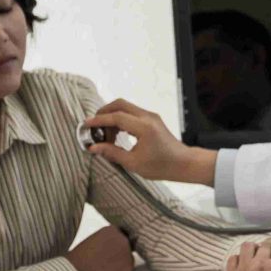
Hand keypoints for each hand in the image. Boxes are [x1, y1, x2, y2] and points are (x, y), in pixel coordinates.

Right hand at [65, 226, 135, 270]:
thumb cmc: (78, 258)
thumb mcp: (93, 240)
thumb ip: (107, 240)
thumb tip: (115, 248)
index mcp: (111, 230)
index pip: (120, 236)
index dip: (114, 245)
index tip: (105, 252)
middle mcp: (122, 239)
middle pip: (126, 246)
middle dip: (119, 253)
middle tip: (104, 262)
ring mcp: (128, 253)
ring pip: (128, 259)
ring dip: (120, 264)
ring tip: (103, 269)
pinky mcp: (129, 267)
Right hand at [83, 98, 216, 184]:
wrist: (183, 163)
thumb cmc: (162, 166)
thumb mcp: (134, 163)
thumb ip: (112, 153)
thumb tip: (94, 147)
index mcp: (144, 127)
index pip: (116, 117)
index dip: (99, 120)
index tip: (86, 125)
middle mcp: (148, 117)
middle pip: (120, 104)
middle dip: (104, 113)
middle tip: (94, 127)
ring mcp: (151, 116)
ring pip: (126, 107)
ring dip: (112, 116)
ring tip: (106, 136)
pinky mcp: (152, 119)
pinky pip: (132, 113)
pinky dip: (121, 119)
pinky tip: (117, 134)